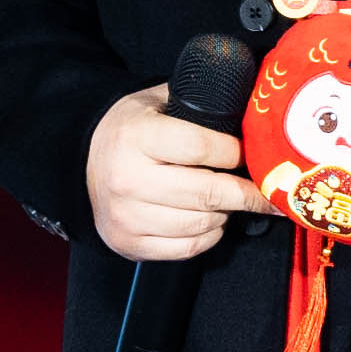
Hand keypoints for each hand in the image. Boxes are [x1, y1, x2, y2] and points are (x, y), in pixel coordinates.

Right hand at [84, 96, 251, 264]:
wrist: (82, 163)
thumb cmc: (130, 131)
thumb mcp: (157, 103)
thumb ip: (199, 106)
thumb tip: (252, 116)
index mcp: (136, 137)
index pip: (201, 148)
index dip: (235, 153)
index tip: (250, 154)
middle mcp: (128, 179)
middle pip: (207, 193)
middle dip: (247, 194)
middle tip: (268, 191)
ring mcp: (127, 216)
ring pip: (202, 224)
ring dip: (226, 214)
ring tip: (228, 200)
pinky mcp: (130, 243)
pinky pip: (188, 248)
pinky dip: (208, 236)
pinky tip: (210, 220)